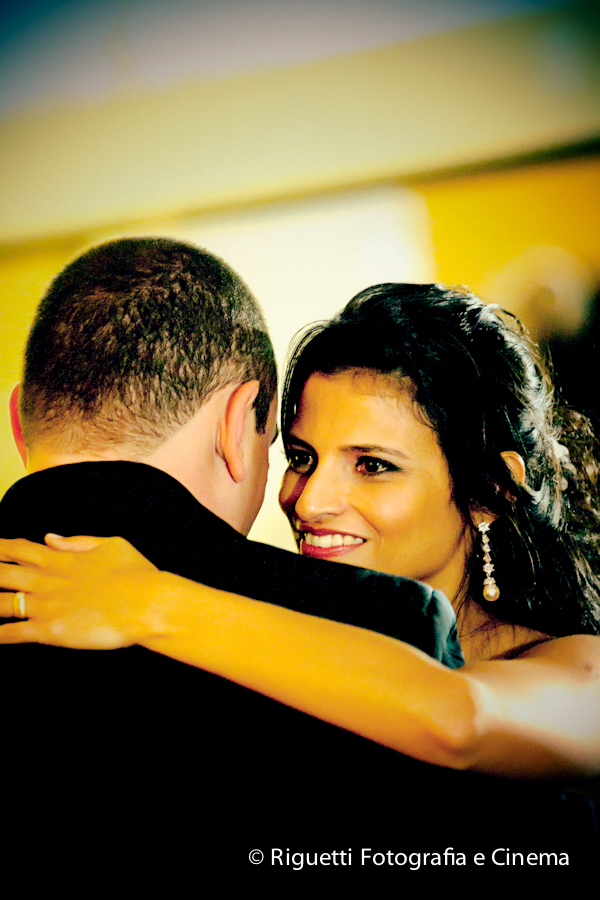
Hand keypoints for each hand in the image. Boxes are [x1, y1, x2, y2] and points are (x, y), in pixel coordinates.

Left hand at [0, 535, 164, 648]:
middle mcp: (46, 579)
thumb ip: (76, 541)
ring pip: (1, 603)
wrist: (147, 604)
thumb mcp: (111, 544)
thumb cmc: (137, 574)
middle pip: (0, 573)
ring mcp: (45, 605)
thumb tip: (50, 537)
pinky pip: (13, 633)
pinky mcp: (49, 630)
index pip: (17, 549)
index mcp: (60, 558)